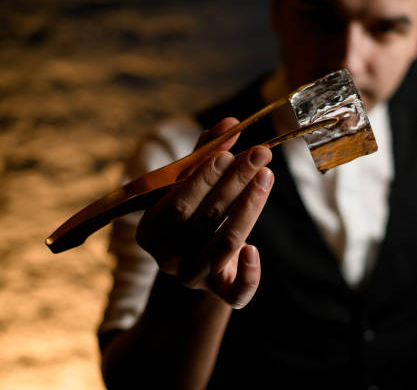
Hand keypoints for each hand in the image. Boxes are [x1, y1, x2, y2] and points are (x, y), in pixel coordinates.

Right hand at [136, 117, 273, 308]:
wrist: (192, 260)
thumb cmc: (189, 212)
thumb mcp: (188, 183)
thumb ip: (206, 154)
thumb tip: (232, 123)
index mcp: (150, 231)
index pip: (176, 205)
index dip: (202, 180)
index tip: (229, 152)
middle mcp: (167, 259)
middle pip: (204, 220)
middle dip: (234, 183)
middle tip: (260, 153)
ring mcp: (193, 278)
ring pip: (225, 244)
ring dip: (249, 208)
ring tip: (267, 176)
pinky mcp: (219, 293)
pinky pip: (236, 294)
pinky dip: (249, 275)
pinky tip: (255, 250)